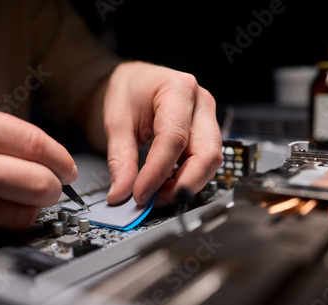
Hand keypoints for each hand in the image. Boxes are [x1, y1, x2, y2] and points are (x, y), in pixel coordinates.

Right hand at [0, 99, 75, 253]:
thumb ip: (3, 134)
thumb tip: (52, 159)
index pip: (36, 144)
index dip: (62, 159)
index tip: (67, 168)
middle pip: (40, 184)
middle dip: (53, 187)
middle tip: (48, 186)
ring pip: (26, 214)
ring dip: (27, 207)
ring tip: (6, 196)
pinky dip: (0, 224)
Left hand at [104, 62, 222, 206]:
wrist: (136, 82)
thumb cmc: (128, 91)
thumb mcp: (116, 122)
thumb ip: (120, 160)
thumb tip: (121, 194)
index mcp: (178, 89)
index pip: (174, 139)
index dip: (157, 172)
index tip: (139, 194)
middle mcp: (201, 103)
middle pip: (206, 154)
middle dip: (182, 184)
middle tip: (153, 200)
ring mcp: (208, 118)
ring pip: (210, 162)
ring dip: (185, 184)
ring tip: (157, 194)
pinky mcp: (207, 134)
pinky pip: (204, 163)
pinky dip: (186, 179)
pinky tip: (166, 185)